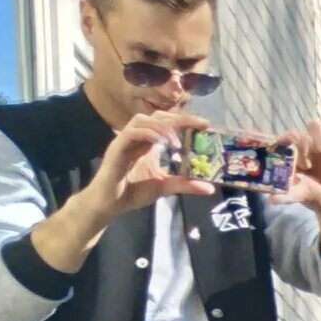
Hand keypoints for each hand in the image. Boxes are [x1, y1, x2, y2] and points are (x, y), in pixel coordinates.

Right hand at [90, 110, 211, 218]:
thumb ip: (185, 184)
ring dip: (163, 127)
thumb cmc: (133, 191)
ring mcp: (126, 141)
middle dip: (178, 118)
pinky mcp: (117, 148)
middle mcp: (138, 137)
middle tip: (199, 125)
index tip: (205, 124)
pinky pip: (132, 133)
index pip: (166, 123)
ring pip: (142, 120)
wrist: (110, 203)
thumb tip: (210, 188)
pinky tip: (162, 143)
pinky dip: (148, 134)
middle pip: (156, 116)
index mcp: (149, 143)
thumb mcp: (165, 186)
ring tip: (177, 143)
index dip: (184, 120)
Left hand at [276, 120, 320, 210]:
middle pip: (297, 132)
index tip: (291, 158)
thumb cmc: (313, 195)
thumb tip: (271, 199)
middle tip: (306, 164)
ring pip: (315, 125)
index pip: (283, 139)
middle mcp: (304, 146)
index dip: (284, 143)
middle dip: (300, 144)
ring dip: (316, 136)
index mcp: (290, 154)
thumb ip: (287, 195)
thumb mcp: (299, 195)